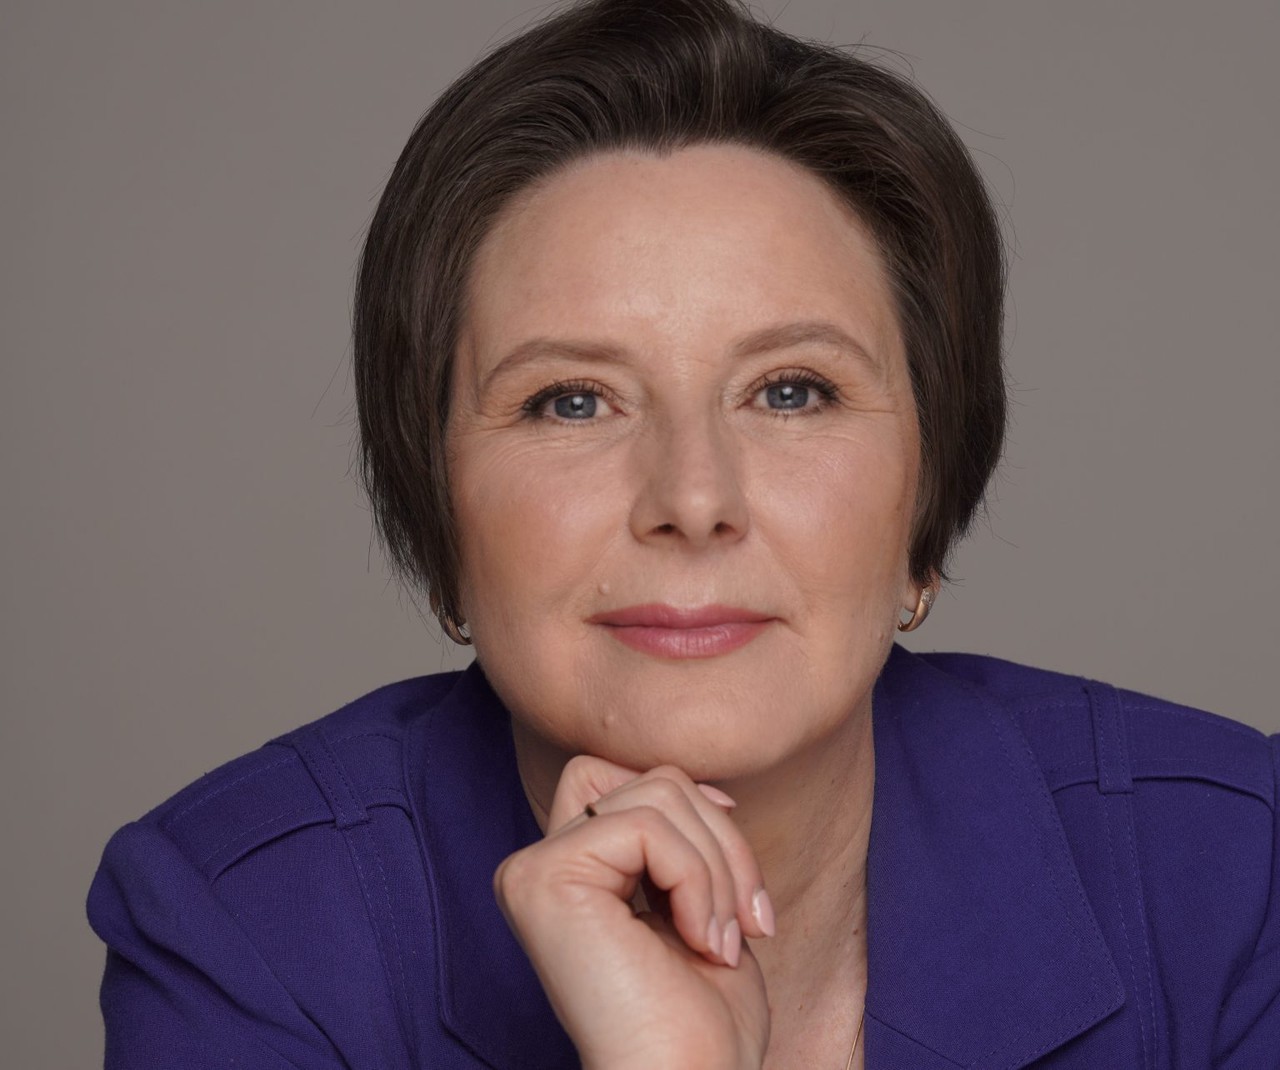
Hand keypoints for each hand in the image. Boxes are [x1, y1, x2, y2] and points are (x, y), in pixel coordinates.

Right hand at [493, 755, 773, 1069]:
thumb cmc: (702, 1023)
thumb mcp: (700, 906)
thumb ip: (685, 840)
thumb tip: (707, 787)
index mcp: (570, 875)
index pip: (629, 779)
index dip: (690, 804)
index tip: (735, 870)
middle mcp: (538, 867)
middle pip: (651, 781)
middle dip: (721, 839)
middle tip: (748, 921)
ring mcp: (534, 871)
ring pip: (658, 795)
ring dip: (718, 867)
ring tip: (724, 939)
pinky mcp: (544, 879)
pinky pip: (648, 827)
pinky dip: (697, 878)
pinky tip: (700, 941)